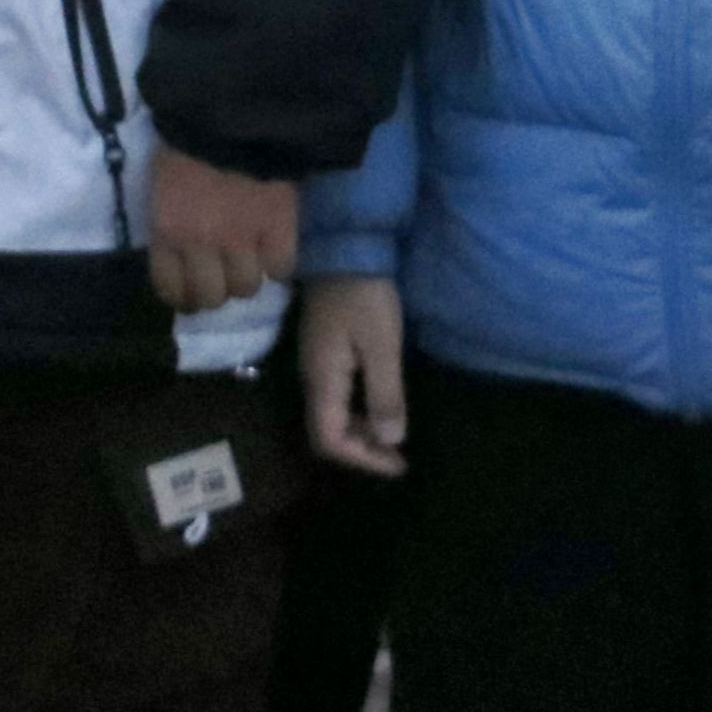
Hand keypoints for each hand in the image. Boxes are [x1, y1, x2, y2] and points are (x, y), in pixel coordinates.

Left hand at [145, 149, 293, 317]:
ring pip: (247, 288)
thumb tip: (179, 251)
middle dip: (218, 290)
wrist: (234, 107)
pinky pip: (281, 268)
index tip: (192, 291)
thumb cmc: (190, 137)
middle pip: (212, 297)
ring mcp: (242, 240)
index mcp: (167, 229)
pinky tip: (276, 245)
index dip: (184, 296)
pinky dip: (279, 262)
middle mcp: (201, 244)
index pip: (172, 289)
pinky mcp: (279, 229)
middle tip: (225, 276)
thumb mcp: (163, 181)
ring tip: (252, 257)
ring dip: (249, 275)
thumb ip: (170, 220)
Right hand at [300, 273, 408, 477]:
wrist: (346, 248)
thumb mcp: (382, 346)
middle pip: (328, 432)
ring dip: (362, 431)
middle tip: (399, 456)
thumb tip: (391, 440)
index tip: (397, 463)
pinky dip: (359, 411)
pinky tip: (381, 405)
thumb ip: (385, 395)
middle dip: (363, 450)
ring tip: (395, 435)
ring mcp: (316, 363)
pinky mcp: (325, 352)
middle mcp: (312, 377)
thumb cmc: (366, 297)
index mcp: (322, 380)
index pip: (330, 439)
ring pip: (332, 415)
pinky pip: (337, 396)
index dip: (362, 460)